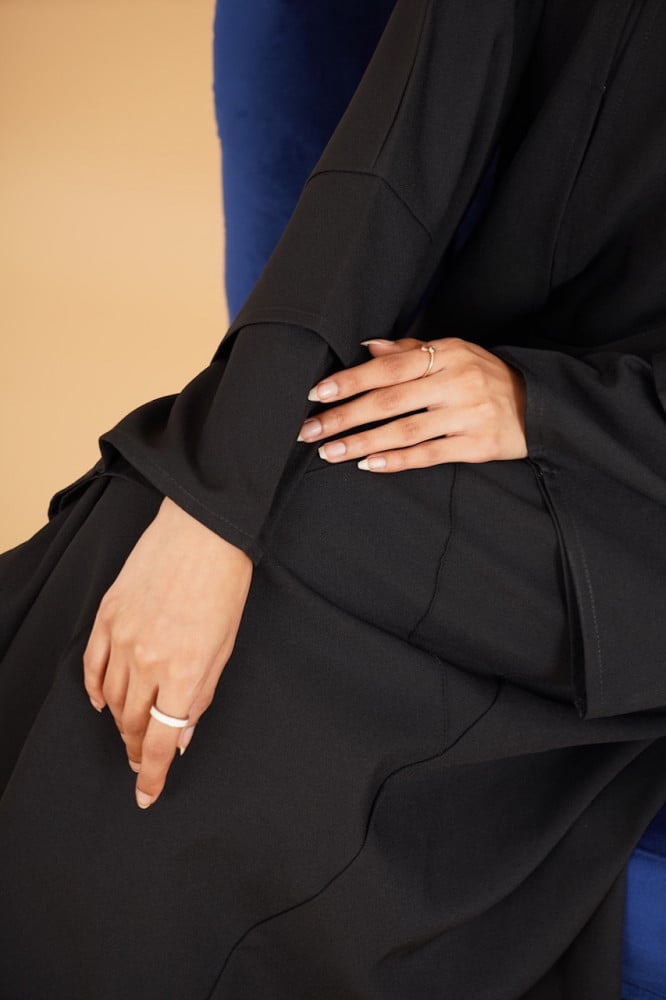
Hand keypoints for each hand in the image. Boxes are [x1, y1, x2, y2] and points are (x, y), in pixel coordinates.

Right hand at [83, 496, 252, 808]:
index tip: (146, 793)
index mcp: (185, 673)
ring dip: (119, 722)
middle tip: (141, 759)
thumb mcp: (225, 647)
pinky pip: (92, 666)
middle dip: (136, 748)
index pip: (160, 740)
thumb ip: (201, 695)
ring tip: (128, 731)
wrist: (203, 532)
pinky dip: (96, 689)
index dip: (152, 774)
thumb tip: (183, 735)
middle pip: (132, 723)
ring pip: (112, 699)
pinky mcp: (107, 617)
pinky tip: (103, 701)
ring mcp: (123, 638)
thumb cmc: (224, 586)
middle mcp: (148, 661)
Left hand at [297, 336, 526, 469]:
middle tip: (309, 431)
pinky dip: (397, 460)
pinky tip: (369, 465)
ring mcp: (467, 415)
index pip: (387, 368)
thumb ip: (410, 352)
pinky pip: (429, 454)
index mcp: (445, 354)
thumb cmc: (485, 376)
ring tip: (330, 453)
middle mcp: (455, 382)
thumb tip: (367, 348)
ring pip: (404, 430)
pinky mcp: (477, 445)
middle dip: (344, 417)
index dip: (349, 381)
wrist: (539, 405)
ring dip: (362, 442)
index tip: (316, 394)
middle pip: (388, 401)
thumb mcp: (453, 353)